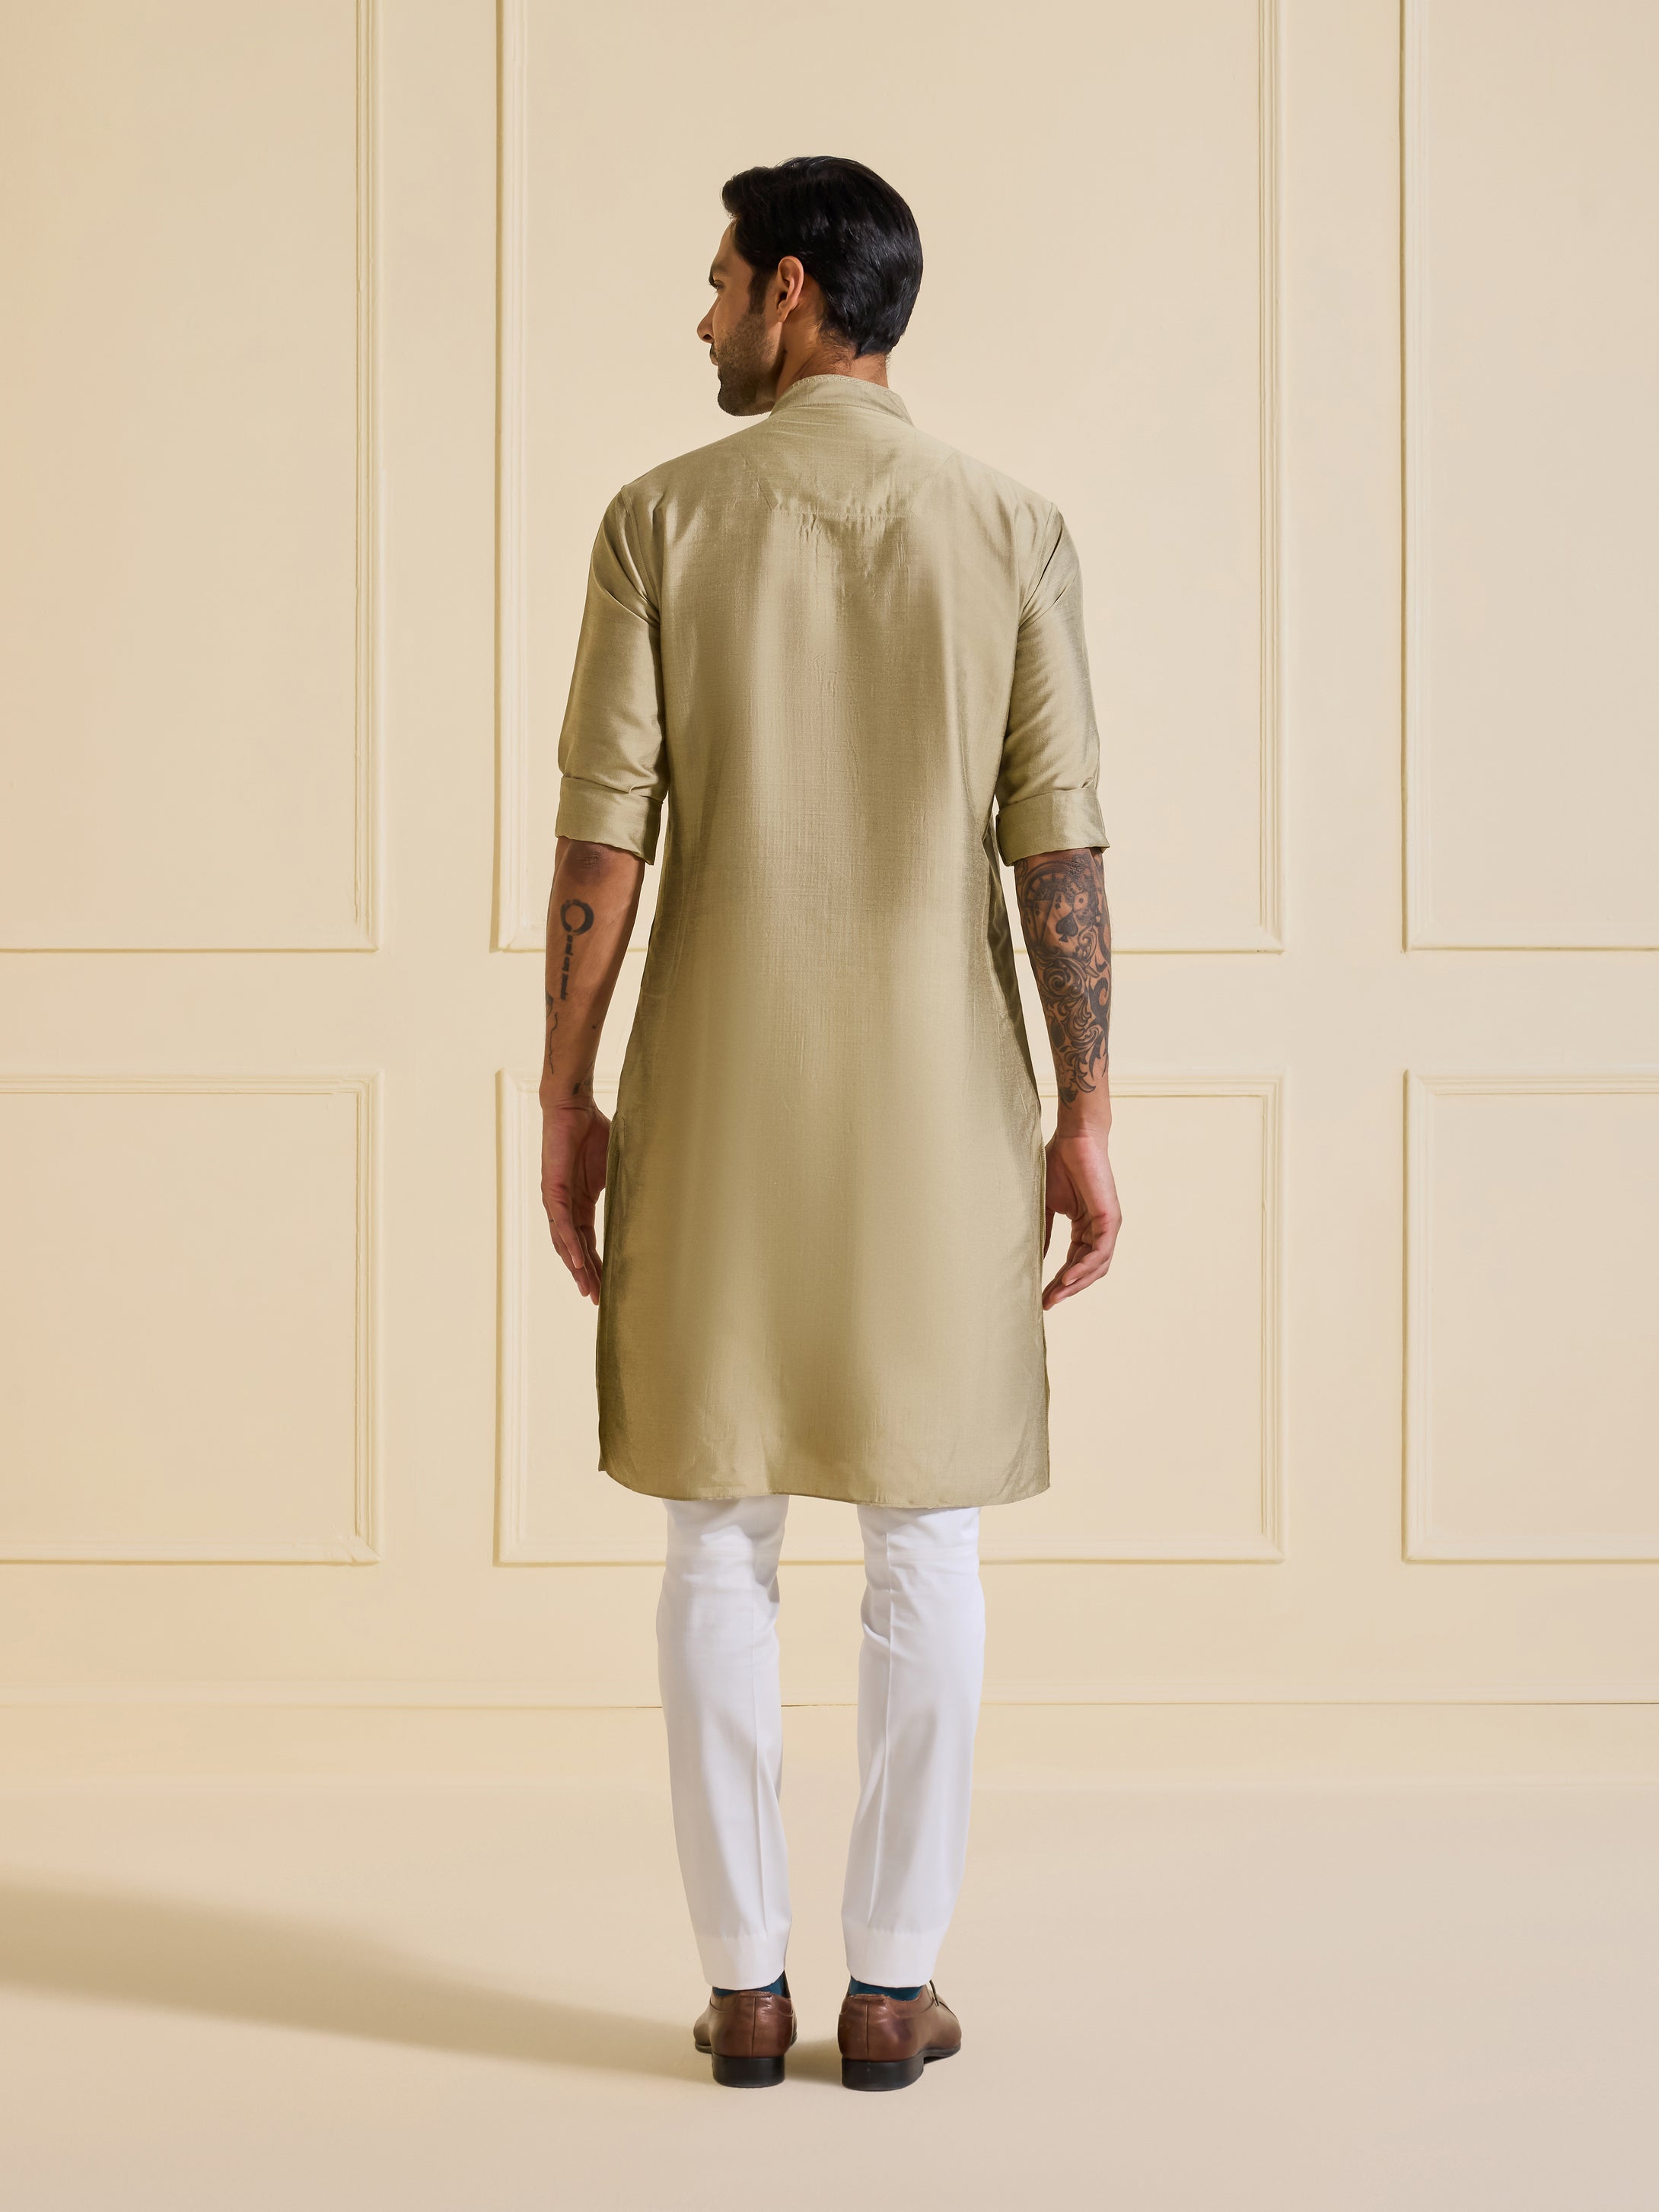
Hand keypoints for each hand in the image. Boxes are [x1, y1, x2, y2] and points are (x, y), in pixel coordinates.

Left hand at [541, 1099, 609, 1304]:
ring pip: (565, 1242)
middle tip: (597, 1300)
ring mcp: (557, 1199)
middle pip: (575, 1249)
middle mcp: (565, 1206)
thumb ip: (624, 1183)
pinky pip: (562, 1223)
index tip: (606, 1286)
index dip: (596, 1264)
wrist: (572, 1107)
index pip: (587, 1241)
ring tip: (589, 1290)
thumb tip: (651, 1192)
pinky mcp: (553, 1189)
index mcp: (580, 1202)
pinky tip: (578, 1262)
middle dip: (586, 1275)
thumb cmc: (592, 1130)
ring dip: (577, 1267)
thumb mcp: (614, 1164)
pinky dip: (570, 1244)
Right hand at [1041, 1126, 1120, 1309]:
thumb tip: (1036, 1259)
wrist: (1072, 1139)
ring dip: (1076, 1284)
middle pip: (1087, 1270)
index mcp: (1085, 1226)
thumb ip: (1046, 1234)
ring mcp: (1108, 1224)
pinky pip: (1100, 1252)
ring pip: (1096, 1266)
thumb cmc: (1058, 1165)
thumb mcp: (1048, 1207)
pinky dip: (1085, 1267)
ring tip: (1055, 1296)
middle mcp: (1100, 1229)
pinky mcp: (1110, 1218)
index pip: (1075, 1262)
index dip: (1059, 1282)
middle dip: (1067, 1289)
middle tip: (1047, 1304)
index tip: (1042, 1298)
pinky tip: (1068, 1278)